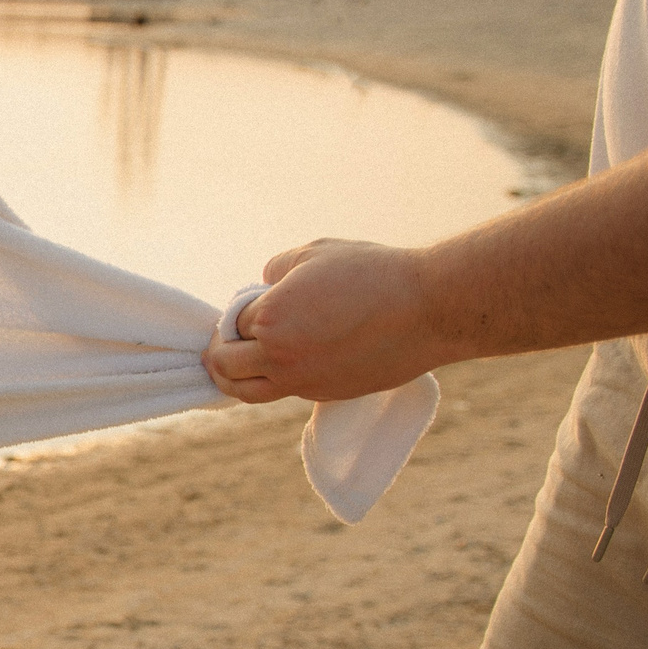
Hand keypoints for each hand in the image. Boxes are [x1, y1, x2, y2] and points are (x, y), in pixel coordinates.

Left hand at [204, 238, 445, 402]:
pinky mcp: (326, 395)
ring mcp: (303, 382)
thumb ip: (277, 269)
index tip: (250, 303)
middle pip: (225, 364)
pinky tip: (277, 367)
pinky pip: (283, 393)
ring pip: (247, 392)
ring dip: (231, 379)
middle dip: (219, 350)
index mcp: (270, 320)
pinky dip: (271, 382)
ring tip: (228, 367)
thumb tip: (264, 285)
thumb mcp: (314, 253)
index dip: (238, 311)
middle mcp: (280, 358)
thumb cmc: (373, 274)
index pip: (232, 321)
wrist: (428, 309)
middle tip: (223, 339)